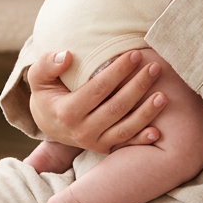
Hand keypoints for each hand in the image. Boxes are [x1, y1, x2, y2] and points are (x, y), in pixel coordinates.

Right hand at [27, 49, 167, 152]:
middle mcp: (81, 131)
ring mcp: (94, 142)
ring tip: (163, 95)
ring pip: (125, 128)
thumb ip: (47, 64)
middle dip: (138, 86)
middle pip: (116, 107)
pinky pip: (125, 144)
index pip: (98, 89)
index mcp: (66, 112)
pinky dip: (142, 139)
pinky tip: (157, 131)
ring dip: (146, 112)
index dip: (118, 71)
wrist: (48, 122)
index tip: (135, 54)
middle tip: (155, 67)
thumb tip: (66, 56)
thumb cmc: (48, 93)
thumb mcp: (38, 78)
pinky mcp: (104, 148)